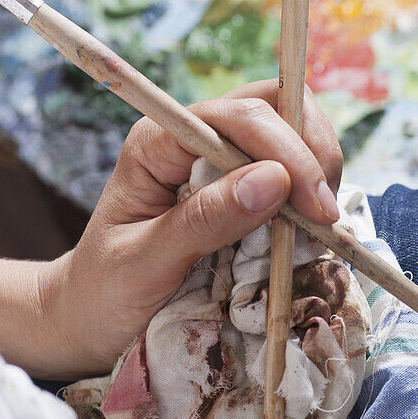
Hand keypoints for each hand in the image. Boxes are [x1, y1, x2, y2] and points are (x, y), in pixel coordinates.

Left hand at [48, 80, 342, 376]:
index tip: (317, 208)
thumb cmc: (105, 291)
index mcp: (157, 142)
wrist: (91, 315)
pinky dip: (312, 188)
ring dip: (317, 165)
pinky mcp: (236, 181)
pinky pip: (288, 164)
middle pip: (271, 103)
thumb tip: (273, 180)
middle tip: (326, 215)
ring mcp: (216, 155)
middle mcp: (190, 135)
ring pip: (289, 124)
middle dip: (310, 149)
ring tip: (322, 222)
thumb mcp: (146, 264)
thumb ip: (205, 221)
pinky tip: (312, 226)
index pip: (236, 116)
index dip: (286, 151)